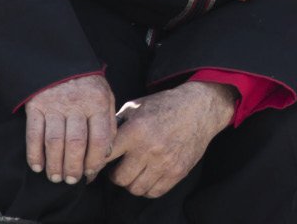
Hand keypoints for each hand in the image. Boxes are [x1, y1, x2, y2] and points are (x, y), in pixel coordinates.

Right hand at [23, 74, 116, 185]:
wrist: (61, 62)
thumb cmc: (87, 85)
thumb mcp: (105, 97)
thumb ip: (108, 122)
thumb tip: (106, 152)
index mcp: (98, 102)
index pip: (99, 138)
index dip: (95, 160)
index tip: (91, 173)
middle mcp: (77, 104)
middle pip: (76, 143)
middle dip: (74, 167)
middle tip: (72, 180)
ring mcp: (55, 105)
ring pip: (54, 142)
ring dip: (54, 164)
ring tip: (56, 177)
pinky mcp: (36, 106)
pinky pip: (33, 134)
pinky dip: (34, 153)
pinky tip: (38, 166)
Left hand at [105, 81, 235, 198]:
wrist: (200, 108)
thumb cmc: (165, 105)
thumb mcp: (137, 106)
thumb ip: (116, 123)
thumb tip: (97, 141)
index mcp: (136, 130)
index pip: (105, 156)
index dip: (97, 161)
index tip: (97, 163)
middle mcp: (149, 148)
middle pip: (119, 179)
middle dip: (116, 174)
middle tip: (120, 167)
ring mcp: (165, 162)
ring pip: (135, 188)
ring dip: (132, 182)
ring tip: (136, 171)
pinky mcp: (178, 171)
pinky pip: (154, 192)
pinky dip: (148, 187)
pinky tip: (149, 175)